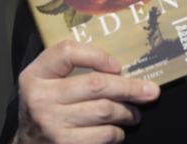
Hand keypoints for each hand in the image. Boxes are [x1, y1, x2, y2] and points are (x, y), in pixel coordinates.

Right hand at [14, 40, 159, 143]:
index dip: (97, 55)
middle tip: (150, 91)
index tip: (118, 65)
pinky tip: (117, 130)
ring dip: (127, 112)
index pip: (67, 52)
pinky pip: (103, 136)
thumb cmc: (47, 104)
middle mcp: (41, 99)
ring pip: (104, 111)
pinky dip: (116, 132)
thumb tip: (120, 69)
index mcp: (35, 75)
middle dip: (129, 87)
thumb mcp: (48, 79)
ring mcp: (52, 126)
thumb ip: (74, 65)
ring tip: (134, 113)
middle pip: (96, 85)